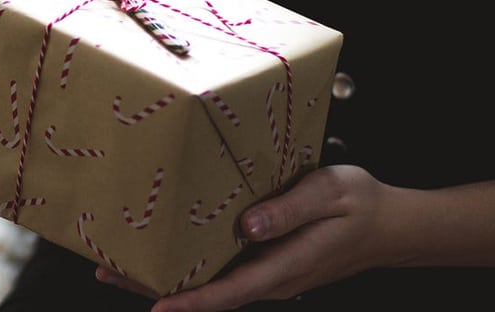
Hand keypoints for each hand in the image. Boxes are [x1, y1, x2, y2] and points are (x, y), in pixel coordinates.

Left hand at [95, 165, 494, 311]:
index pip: (229, 292)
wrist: (387, 225)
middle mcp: (268, 278)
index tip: (156, 305)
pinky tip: (162, 251)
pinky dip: (187, 264)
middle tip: (107, 272)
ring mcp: (264, 274)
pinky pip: (219, 270)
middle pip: (206, 293)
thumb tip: (247, 227)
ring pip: (208, 283)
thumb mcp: (329, 193)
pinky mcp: (262, 262)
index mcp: (283, 267)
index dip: (191, 302)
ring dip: (164, 277)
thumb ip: (289, 210)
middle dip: (155, 287)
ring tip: (116, 264)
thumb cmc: (359, 205)